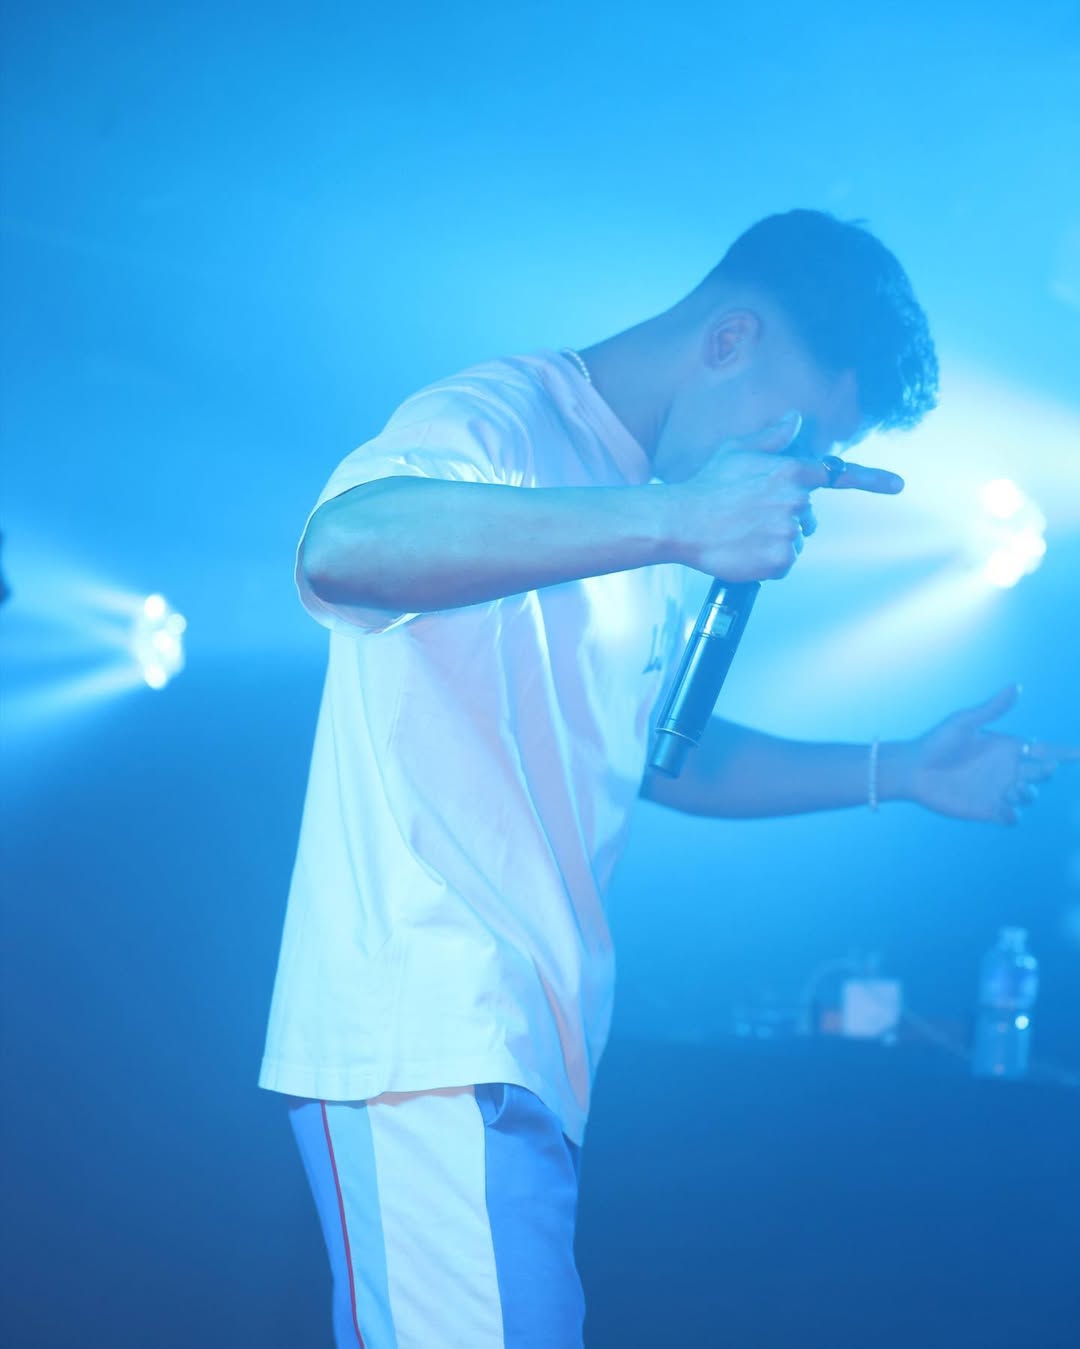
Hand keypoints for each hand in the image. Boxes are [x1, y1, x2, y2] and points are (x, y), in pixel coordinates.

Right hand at [671, 412, 905, 581]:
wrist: (680, 523)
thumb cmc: (705, 485)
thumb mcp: (736, 450)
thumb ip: (772, 438)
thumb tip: (795, 420)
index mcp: (790, 471)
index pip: (835, 474)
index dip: (871, 480)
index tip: (897, 485)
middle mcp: (796, 500)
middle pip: (808, 515)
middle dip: (787, 517)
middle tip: (751, 516)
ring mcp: (790, 531)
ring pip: (796, 539)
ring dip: (776, 540)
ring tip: (743, 534)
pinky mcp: (781, 559)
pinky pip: (785, 563)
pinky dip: (768, 562)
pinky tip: (745, 550)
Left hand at [901, 685, 1079, 825]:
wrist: (913, 770)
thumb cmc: (936, 742)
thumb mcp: (964, 723)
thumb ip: (992, 709)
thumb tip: (1016, 686)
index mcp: (1007, 747)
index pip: (1044, 750)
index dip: (1065, 753)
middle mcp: (1007, 769)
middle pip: (1042, 773)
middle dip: (1046, 771)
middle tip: (1039, 766)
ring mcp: (999, 790)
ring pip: (1030, 796)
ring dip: (1029, 793)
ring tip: (1014, 786)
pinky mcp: (988, 809)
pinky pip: (1012, 817)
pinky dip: (1013, 815)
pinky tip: (1002, 807)